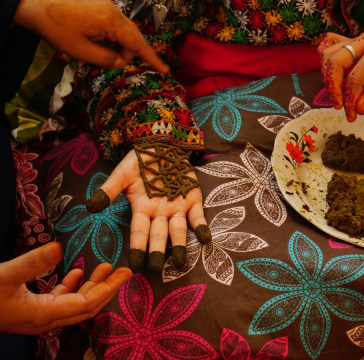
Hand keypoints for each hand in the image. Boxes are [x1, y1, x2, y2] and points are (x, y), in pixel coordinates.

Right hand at [0, 242, 131, 334]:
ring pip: (74, 303)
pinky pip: (59, 300)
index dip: (108, 288)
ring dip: (91, 286)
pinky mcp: (30, 310)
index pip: (86, 304)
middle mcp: (44, 320)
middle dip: (107, 289)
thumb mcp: (4, 275)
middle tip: (125, 271)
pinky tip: (78, 272)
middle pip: (86, 307)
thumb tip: (58, 247)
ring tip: (106, 267)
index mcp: (42, 315)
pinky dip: (72, 286)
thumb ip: (32, 263)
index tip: (125, 273)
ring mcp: (37, 316)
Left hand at [14, 0, 168, 72]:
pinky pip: (114, 22)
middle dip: (128, 52)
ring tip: (96, 48)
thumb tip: (121, 62)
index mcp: (111, 22)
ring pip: (123, 29)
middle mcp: (114, 11)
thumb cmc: (55, 27)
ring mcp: (107, 5)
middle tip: (113, 62)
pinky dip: (110, 34)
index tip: (165, 70)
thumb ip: (106, 59)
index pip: (138, 44)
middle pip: (133, 36)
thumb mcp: (81, 51)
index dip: (152, 59)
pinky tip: (94, 38)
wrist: (33, 2)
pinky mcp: (99, 3)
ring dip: (117, 43)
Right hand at [86, 147, 210, 274]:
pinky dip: (202, 227)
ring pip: (178, 231)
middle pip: (158, 236)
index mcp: (142, 209)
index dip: (137, 247)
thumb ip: (108, 190)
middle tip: (155, 269)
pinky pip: (198, 216)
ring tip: (180, 262)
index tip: (134, 264)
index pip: (139, 232)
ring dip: (179, 246)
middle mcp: (160, 213)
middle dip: (157, 252)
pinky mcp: (193, 199)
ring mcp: (177, 208)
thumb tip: (90, 207)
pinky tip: (206, 238)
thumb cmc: (139, 162)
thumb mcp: (122, 174)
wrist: (161, 145)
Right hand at [318, 31, 363, 120]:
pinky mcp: (353, 41)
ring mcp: (357, 39)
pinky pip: (331, 43)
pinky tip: (330, 72)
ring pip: (328, 53)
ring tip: (338, 93)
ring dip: (328, 75)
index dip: (350, 99)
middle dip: (333, 87)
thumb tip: (356, 108)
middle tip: (339, 106)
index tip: (352, 115)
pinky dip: (325, 57)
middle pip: (335, 62)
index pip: (355, 78)